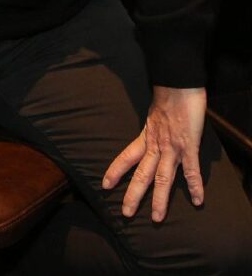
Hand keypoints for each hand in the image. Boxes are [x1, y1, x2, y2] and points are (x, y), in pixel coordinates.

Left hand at [102, 85, 206, 221]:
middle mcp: (156, 146)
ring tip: (156, 217)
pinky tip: (198, 200)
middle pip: (142, 174)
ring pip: (163, 178)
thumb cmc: (167, 99)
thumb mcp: (152, 117)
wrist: (178, 86)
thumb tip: (153, 136)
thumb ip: (153, 130)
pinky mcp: (189, 146)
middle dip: (133, 195)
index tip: (105, 185)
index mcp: (146, 138)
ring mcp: (172, 148)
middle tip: (125, 213)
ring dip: (159, 199)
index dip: (115, 171)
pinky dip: (195, 186)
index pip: (126, 157)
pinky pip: (192, 170)